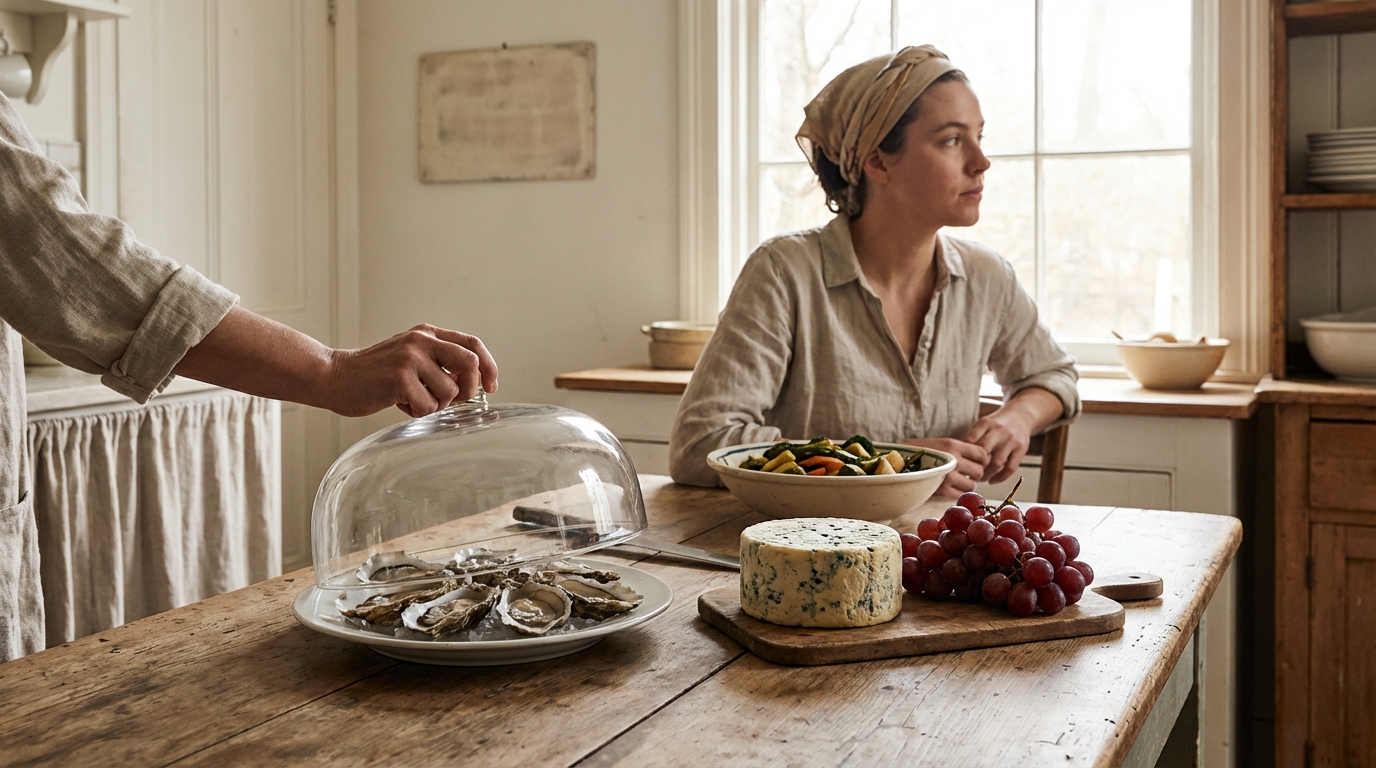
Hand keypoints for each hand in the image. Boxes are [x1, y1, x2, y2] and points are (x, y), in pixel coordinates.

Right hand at [330, 325, 497, 417]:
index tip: (491, 386)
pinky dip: (417, 412)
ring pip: (450, 392)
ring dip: (435, 405)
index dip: (489, 367)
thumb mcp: (410, 357)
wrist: (335, 377)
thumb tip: (474, 383)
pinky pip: (428, 407)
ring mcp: (410, 358)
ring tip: (412, 399)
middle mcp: (421, 341)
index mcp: (427, 333)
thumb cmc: (375, 374)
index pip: (473, 344)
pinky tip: (398, 403)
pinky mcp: (399, 379)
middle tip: (452, 400)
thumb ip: (439, 362)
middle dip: (468, 389)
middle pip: (471, 364)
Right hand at [902, 437, 988, 497]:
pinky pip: (960, 494)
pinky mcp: (941, 489)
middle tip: (967, 473)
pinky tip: (951, 487)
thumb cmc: (925, 451)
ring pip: (972, 485)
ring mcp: (947, 476)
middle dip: (975, 474)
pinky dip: (958, 492)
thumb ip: (962, 449)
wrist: (901, 461)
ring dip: (968, 484)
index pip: (983, 454)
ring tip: (959, 481)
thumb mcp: (944, 443)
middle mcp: (952, 460)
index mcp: (954, 445)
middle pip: (980, 471)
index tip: (977, 462)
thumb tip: (985, 459)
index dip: (983, 460)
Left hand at [964, 388, 1062, 482]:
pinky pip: (1010, 468)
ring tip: (979, 479)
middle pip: (983, 452)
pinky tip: (992, 481)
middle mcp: (999, 430)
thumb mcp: (984, 424)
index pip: (971, 440)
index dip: (964, 455)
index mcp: (986, 423)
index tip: (959, 465)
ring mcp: (1011, 440)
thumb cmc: (996, 424)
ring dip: (986, 475)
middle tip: (967, 475)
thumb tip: (957, 457)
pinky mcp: (1022, 449)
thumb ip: (973, 438)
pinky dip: (1000, 478)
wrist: (1021, 415)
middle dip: (974, 466)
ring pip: (996, 463)